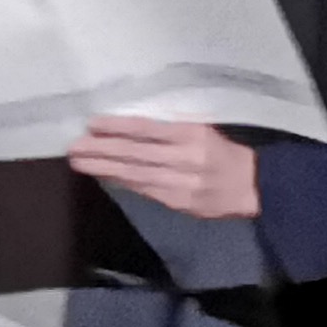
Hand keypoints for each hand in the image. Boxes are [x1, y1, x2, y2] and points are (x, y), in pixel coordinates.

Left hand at [69, 116, 259, 218]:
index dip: (117, 127)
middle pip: (136, 153)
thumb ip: (171, 129)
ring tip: (80, 163)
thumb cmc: (223, 152)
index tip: (92, 123)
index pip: (147, 129)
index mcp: (192, 134)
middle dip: (102, 150)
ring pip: (136, 175)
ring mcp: (182, 184)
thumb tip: (129, 127)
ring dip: (105, 169)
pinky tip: (105, 177)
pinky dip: (123, 183)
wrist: (252, 186)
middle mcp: (185, 158)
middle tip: (73, 146)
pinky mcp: (180, 203)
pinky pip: (146, 190)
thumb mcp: (203, 130)